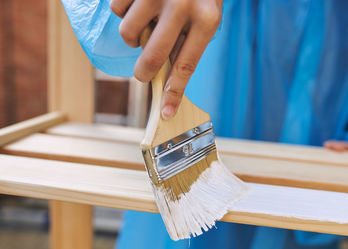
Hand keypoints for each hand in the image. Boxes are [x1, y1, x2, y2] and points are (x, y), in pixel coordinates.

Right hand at [110, 0, 222, 118]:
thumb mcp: (204, 15)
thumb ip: (187, 43)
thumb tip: (165, 77)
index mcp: (206, 18)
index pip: (186, 66)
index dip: (173, 93)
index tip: (165, 113)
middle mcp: (182, 4)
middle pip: (152, 57)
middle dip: (144, 72)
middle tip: (143, 72)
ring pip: (128, 33)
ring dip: (133, 34)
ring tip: (146, 21)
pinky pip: (116, 8)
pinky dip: (124, 10)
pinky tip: (138, 1)